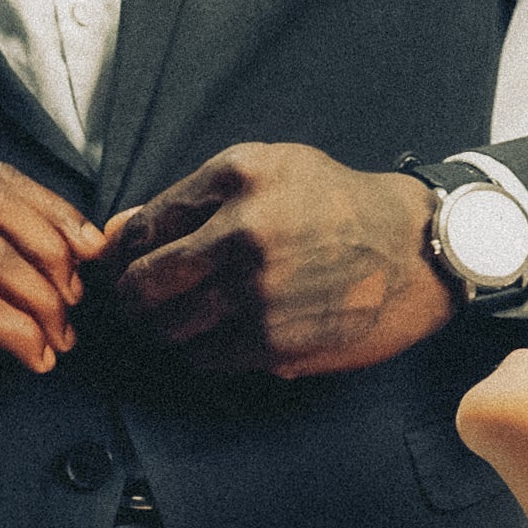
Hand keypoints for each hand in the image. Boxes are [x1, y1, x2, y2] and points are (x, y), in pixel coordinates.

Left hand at [96, 143, 452, 377]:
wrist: (415, 251)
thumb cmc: (338, 205)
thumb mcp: (270, 169)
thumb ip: (190, 198)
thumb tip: (112, 235)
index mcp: (238, 178)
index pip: (144, 227)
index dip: (121, 254)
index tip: (122, 266)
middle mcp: (243, 233)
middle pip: (143, 285)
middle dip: (130, 299)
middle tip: (137, 302)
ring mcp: (258, 293)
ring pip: (168, 329)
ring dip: (163, 329)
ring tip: (179, 319)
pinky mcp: (275, 342)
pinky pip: (205, 358)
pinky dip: (201, 351)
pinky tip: (222, 333)